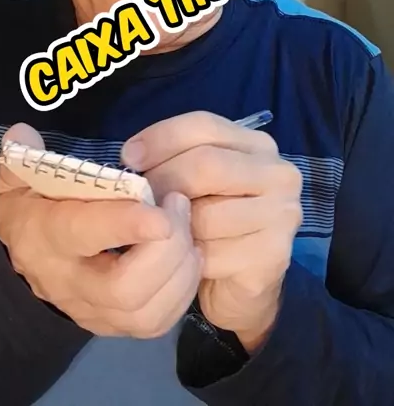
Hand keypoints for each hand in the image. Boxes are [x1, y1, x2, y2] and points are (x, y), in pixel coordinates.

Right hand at [0, 123, 201, 338]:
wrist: (26, 258)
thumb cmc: (32, 205)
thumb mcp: (19, 176)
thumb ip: (22, 154)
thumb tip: (24, 133)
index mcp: (46, 237)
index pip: (85, 235)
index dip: (125, 225)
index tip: (160, 212)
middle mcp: (70, 282)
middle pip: (125, 289)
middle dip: (166, 249)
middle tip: (180, 205)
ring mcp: (94, 311)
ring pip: (147, 313)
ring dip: (181, 270)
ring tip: (188, 227)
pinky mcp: (116, 325)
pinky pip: (159, 323)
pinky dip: (183, 291)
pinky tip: (188, 256)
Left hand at [121, 112, 302, 351]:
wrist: (239, 286)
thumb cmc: (210, 224)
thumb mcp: (193, 183)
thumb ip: (174, 161)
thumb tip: (133, 159)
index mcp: (257, 145)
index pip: (204, 125)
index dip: (161, 137)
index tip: (128, 158)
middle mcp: (278, 173)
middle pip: (207, 164)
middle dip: (162, 180)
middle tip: (137, 201)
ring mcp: (282, 214)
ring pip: (207, 214)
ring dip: (174, 228)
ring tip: (160, 233)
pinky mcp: (275, 254)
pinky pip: (213, 253)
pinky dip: (188, 260)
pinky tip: (182, 261)